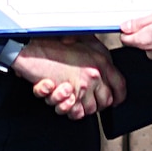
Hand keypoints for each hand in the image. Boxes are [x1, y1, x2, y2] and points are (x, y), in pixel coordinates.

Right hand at [12, 35, 127, 119]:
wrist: (32, 47)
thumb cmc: (53, 41)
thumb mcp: (82, 38)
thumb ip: (96, 51)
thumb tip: (105, 62)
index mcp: (102, 60)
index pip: (119, 84)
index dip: (118, 95)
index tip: (115, 100)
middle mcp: (95, 73)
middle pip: (106, 100)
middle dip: (98, 103)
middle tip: (87, 100)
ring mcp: (83, 85)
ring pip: (90, 108)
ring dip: (81, 107)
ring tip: (71, 98)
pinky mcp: (69, 94)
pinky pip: (76, 112)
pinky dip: (70, 110)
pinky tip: (65, 101)